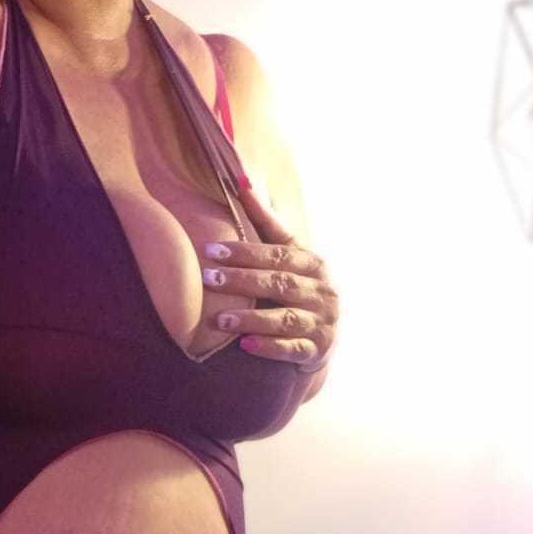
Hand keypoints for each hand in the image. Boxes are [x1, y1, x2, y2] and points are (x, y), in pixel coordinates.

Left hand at [197, 182, 338, 372]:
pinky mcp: (317, 351)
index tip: (211, 250)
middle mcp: (322, 292)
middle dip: (243, 281)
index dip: (246, 252)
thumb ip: (267, 223)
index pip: (278, 254)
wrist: (324, 336)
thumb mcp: (289, 255)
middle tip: (208, 278)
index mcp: (313, 264)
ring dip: (252, 318)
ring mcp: (322, 323)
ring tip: (220, 319)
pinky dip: (270, 347)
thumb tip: (241, 182)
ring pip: (286, 320)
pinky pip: (293, 350)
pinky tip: (245, 345)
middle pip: (280, 284)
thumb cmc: (298, 287)